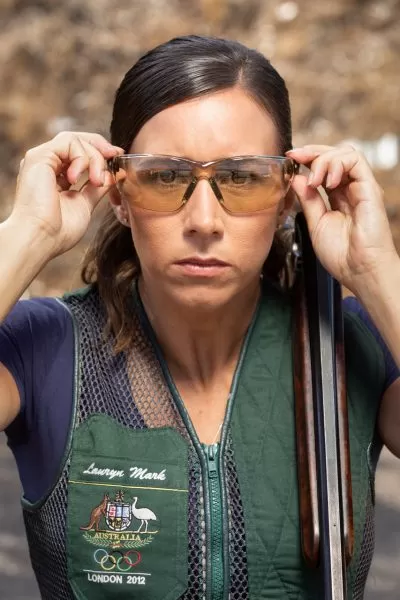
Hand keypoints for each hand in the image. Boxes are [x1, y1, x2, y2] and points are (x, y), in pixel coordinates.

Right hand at [11, 132, 123, 257]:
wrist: (42, 238)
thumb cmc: (59, 230)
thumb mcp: (85, 204)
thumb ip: (97, 188)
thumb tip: (112, 174)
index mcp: (56, 176)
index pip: (80, 153)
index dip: (100, 152)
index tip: (118, 157)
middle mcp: (48, 165)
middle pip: (78, 141)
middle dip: (100, 147)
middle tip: (114, 156)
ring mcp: (42, 159)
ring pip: (76, 140)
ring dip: (94, 158)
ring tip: (96, 181)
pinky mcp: (39, 156)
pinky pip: (69, 142)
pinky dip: (82, 157)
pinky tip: (78, 179)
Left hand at [286, 144, 397, 293]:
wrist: (359, 271)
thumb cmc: (341, 254)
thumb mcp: (316, 224)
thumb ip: (308, 200)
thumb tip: (297, 178)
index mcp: (337, 197)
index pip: (323, 167)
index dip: (307, 159)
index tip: (289, 158)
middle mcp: (351, 189)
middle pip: (334, 155)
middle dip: (312, 152)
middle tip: (295, 156)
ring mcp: (361, 187)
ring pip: (344, 153)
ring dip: (323, 159)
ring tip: (313, 180)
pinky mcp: (370, 188)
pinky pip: (356, 161)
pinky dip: (337, 163)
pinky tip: (325, 180)